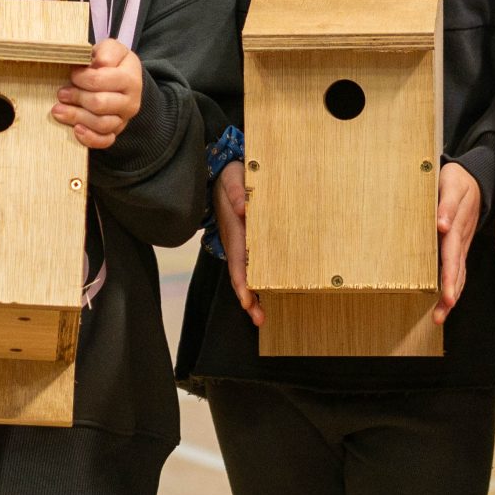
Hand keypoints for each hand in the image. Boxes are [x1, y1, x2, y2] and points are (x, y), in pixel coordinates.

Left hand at [54, 38, 142, 148]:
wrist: (124, 78)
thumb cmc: (112, 62)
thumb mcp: (111, 49)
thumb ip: (106, 51)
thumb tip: (98, 63)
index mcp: (130, 78)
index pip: (100, 80)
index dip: (82, 78)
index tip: (72, 73)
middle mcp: (131, 101)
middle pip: (99, 104)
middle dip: (76, 97)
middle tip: (61, 93)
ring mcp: (124, 119)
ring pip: (101, 124)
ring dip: (76, 117)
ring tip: (58, 110)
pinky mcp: (116, 131)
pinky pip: (105, 141)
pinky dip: (90, 138)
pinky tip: (76, 130)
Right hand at [213, 160, 261, 324]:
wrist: (224, 175)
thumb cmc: (230, 178)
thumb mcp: (233, 179)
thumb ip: (237, 192)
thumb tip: (245, 209)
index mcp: (233, 232)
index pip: (236, 261)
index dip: (241, 281)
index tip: (245, 298)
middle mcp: (236, 243)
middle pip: (241, 276)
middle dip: (248, 299)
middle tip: (258, 318)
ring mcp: (243, 246)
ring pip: (248, 274)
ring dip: (254, 296)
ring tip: (261, 317)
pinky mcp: (250, 243)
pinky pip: (256, 265)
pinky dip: (261, 282)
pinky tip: (271, 294)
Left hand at [435, 162, 479, 323]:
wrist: (475, 177)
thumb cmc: (457, 180)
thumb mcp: (452, 184)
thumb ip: (447, 204)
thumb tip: (442, 226)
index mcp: (457, 228)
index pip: (451, 256)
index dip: (449, 277)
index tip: (447, 297)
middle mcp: (461, 240)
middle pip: (456, 271)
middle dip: (449, 294)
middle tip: (439, 316)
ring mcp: (462, 244)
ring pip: (458, 274)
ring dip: (451, 296)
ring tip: (439, 317)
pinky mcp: (460, 245)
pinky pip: (457, 269)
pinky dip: (453, 286)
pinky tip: (445, 303)